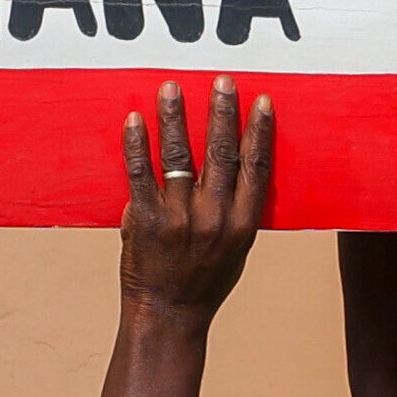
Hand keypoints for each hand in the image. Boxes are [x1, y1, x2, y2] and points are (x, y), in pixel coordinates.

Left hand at [119, 79, 272, 322]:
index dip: (260, 131)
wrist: (169, 316)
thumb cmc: (205, 282)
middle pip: (221, 153)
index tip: (261, 101)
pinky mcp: (144, 220)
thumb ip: (240, 210)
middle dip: (222, 112)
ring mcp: (178, 219)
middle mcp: (214, 218)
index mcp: (242, 224)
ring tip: (172, 87)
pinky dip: (137, 144)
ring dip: (175, 116)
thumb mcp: (238, 250)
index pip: (255, 167)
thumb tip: (246, 168)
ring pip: (178, 155)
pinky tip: (135, 120)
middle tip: (222, 80)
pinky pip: (140, 174)